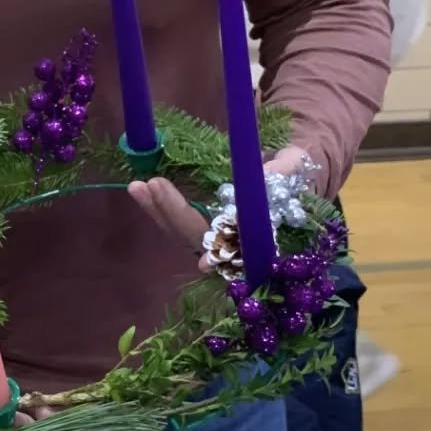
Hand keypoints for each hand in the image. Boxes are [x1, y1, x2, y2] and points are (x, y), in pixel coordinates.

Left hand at [127, 144, 320, 267]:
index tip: (205, 264)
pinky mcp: (198, 224)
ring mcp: (211, 236)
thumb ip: (283, 170)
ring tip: (136, 187)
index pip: (238, 250)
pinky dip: (157, 205)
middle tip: (151, 184)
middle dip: (174, 214)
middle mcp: (231, 244)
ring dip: (157, 211)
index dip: (221, 258)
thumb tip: (266, 173)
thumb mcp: (294, 166)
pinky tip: (140, 188)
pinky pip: (174, 220)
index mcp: (259, 237)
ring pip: (181, 232)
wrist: (287, 175)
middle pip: (199, 238)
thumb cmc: (292, 174)